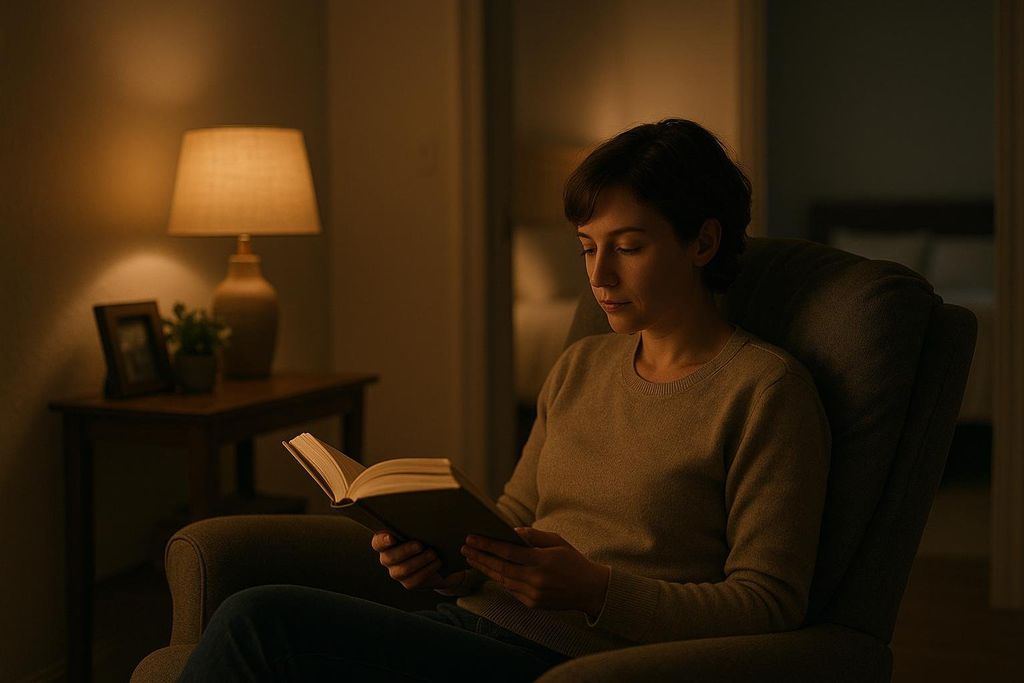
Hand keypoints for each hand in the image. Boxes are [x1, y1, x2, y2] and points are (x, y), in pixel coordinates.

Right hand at [371, 531, 469, 591]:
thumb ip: (421, 523)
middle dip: (405, 551)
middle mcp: (388, 558)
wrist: (446, 558)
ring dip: (419, 561)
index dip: (382, 540)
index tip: (392, 537)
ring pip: (401, 570)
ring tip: (433, 554)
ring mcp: (397, 572)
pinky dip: (426, 571)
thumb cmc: (433, 537)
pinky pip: (413, 581)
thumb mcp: (428, 528)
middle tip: (421, 545)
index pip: (377, 542)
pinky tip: (437, 563)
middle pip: (389, 557)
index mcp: (388, 541)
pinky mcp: (409, 583)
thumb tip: (423, 513)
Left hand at [461, 527, 609, 617]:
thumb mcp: (558, 541)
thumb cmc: (573, 561)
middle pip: (500, 567)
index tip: (472, 538)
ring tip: (472, 559)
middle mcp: (536, 579)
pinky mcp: (533, 604)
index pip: (508, 551)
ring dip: (485, 569)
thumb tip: (512, 531)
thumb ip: (534, 536)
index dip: (487, 545)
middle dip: (480, 557)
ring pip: (502, 581)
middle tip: (465, 548)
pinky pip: (511, 590)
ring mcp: (534, 594)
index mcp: (542, 560)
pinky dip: (500, 579)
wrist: (590, 590)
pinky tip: (490, 570)